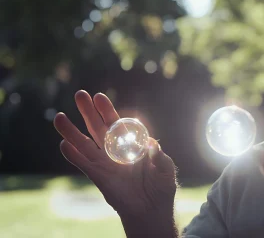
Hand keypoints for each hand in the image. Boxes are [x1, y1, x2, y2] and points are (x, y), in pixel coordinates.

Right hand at [53, 90, 176, 216]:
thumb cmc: (160, 186)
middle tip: (80, 94)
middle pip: (97, 128)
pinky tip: (64, 144)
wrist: (152, 209)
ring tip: (59, 117)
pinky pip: (83, 164)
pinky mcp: (98, 177)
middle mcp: (114, 151)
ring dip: (71, 131)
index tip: (99, 97)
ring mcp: (104, 163)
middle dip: (88, 111)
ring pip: (84, 144)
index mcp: (130, 144)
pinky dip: (73, 155)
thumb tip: (152, 143)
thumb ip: (159, 156)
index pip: (117, 123)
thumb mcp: (165, 169)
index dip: (107, 110)